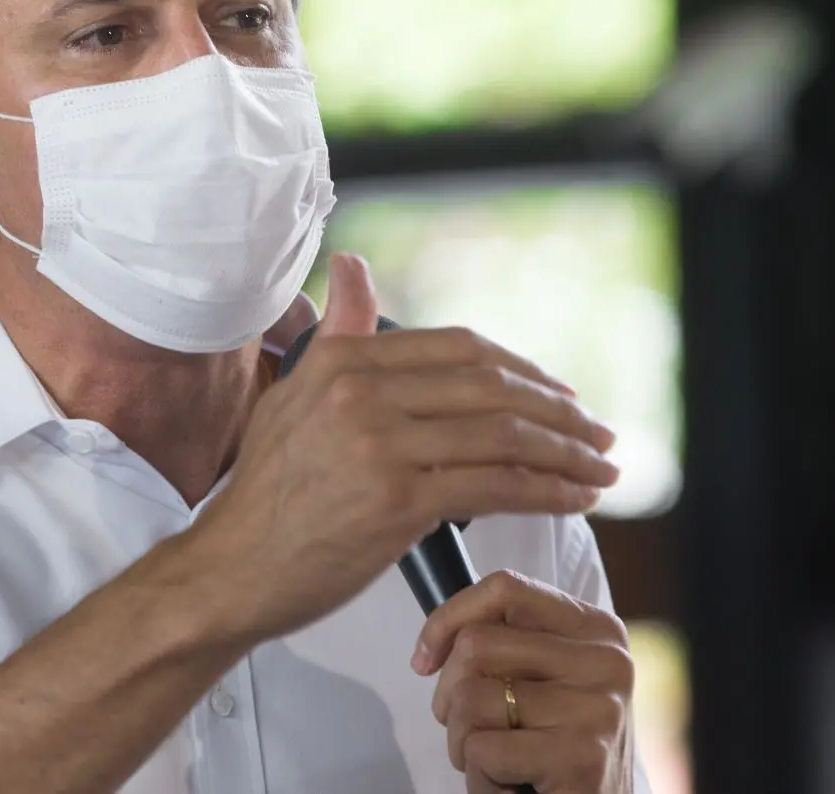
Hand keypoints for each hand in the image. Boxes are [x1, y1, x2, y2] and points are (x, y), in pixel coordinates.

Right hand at [189, 253, 620, 644]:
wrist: (233, 568)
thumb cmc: (267, 492)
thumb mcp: (294, 394)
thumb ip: (339, 332)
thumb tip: (354, 265)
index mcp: (343, 362)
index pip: (459, 348)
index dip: (523, 368)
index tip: (559, 393)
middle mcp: (362, 393)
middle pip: (491, 387)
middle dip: (559, 410)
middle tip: (597, 432)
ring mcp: (381, 446)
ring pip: (503, 435)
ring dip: (566, 452)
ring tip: (600, 467)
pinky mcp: (399, 502)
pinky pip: (497, 486)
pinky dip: (549, 489)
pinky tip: (575, 497)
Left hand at [418, 570, 634, 793]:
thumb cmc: (556, 748)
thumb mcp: (544, 681)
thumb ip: (505, 646)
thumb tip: (430, 647)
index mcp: (596, 629)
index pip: (505, 588)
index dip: (449, 618)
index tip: (425, 659)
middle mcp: (606, 660)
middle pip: (476, 644)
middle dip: (449, 695)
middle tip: (469, 731)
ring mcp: (597, 708)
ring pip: (471, 699)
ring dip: (463, 743)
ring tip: (495, 762)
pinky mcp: (581, 757)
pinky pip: (483, 750)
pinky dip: (478, 778)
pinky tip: (508, 786)